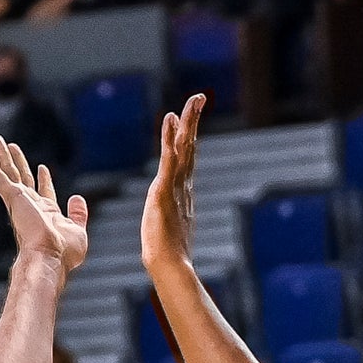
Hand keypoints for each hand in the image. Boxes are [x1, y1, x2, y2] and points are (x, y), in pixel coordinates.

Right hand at [0, 138, 87, 278]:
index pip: (42, 192)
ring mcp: (19, 201)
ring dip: (1, 155)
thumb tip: (77, 198)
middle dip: (17, 162)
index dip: (43, 180)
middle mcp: (29, 206)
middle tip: (11, 146)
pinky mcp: (12, 197)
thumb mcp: (77, 229)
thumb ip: (78, 214)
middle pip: (22, 178)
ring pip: (7, 172)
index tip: (42, 168)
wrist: (50, 256)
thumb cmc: (64, 252)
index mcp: (45, 214)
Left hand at [142, 92, 202, 277]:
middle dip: (194, 121)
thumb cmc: (168, 255)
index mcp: (183, 192)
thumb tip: (176, 229)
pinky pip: (168, 158)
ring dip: (187, 122)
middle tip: (199, 97)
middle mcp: (183, 185)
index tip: (191, 117)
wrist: (170, 265)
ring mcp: (175, 186)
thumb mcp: (171, 231)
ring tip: (192, 101)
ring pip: (183, 147)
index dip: (189, 136)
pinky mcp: (163, 190)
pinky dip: (170, 137)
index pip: (187, 158)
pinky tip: (170, 120)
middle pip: (190, 146)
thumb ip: (173, 223)